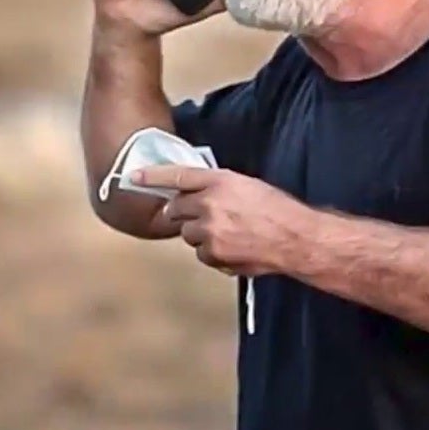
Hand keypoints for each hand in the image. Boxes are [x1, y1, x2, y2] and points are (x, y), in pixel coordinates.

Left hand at [131, 166, 310, 275]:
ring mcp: (209, 231)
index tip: (133, 177)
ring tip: (230, 234)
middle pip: (176, 209)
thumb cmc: (278, 211)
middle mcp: (209, 204)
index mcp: (220, 181)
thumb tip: (199, 197)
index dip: (153, 176)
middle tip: (202, 216)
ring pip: (188, 234)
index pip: (178, 175)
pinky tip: (235, 248)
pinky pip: (201, 254)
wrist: (295, 238)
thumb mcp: (248, 186)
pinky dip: (213, 253)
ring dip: (201, 234)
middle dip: (183, 213)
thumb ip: (219, 189)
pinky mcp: (212, 253)